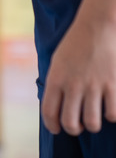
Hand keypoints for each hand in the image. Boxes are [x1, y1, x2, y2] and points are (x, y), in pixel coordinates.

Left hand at [41, 14, 115, 134]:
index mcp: (56, 79)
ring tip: (93, 118)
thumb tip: (55, 107)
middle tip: (77, 126)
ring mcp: (94, 86)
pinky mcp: (113, 84)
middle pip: (70, 123)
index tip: (56, 129)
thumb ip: (55, 84)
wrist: (95, 27)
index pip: (49, 112)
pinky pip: (113, 114)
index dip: (52, 126)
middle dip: (73, 130)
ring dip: (93, 125)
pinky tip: (109, 108)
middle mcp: (73, 85)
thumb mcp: (56, 63)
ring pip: (93, 123)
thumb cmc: (74, 45)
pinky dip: (111, 116)